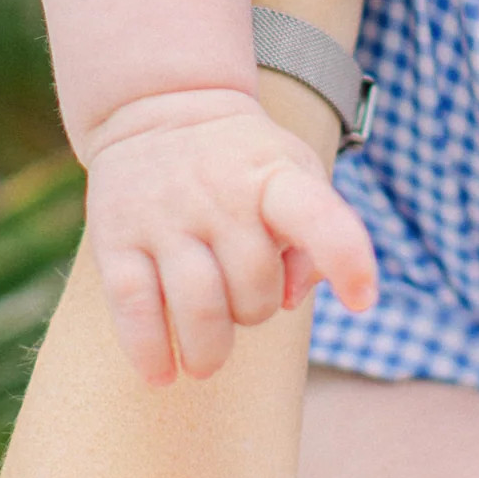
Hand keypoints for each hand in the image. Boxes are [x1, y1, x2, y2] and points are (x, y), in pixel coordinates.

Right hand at [86, 90, 378, 386]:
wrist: (157, 105)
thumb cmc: (243, 161)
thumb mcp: (295, 172)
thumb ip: (318, 234)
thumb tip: (293, 297)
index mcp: (273, 176)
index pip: (316, 216)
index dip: (346, 259)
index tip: (363, 300)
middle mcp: (218, 195)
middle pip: (253, 286)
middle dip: (255, 310)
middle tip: (241, 301)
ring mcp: (163, 217)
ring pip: (199, 307)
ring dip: (210, 349)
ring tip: (208, 357)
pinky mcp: (116, 239)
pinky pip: (134, 308)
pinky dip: (150, 351)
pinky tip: (162, 372)